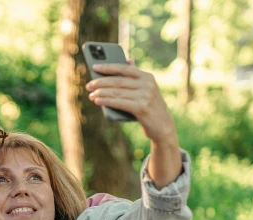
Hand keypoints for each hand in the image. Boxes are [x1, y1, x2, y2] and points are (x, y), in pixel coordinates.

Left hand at [87, 63, 181, 187]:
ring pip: (117, 92)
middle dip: (101, 83)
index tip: (94, 67)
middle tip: (89, 86)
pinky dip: (107, 101)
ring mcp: (145, 95)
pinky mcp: (141, 107)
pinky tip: (97, 101)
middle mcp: (147, 84)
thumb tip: (127, 60)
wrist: (163, 126)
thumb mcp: (146, 89)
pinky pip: (119, 103)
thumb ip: (136, 76)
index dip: (108, 67)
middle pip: (118, 81)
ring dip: (101, 93)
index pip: (124, 68)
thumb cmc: (150, 107)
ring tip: (91, 95)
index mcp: (147, 77)